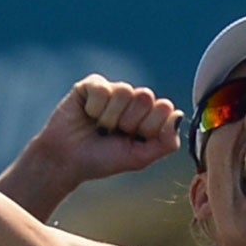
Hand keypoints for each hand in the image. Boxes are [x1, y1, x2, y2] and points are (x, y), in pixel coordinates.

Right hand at [34, 75, 181, 183]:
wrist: (67, 161)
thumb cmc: (103, 160)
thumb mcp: (139, 158)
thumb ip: (166, 142)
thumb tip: (178, 115)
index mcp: (149, 116)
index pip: (165, 107)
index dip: (148, 127)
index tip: (132, 140)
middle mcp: (134, 100)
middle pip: (146, 96)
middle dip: (129, 122)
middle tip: (114, 133)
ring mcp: (114, 90)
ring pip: (124, 92)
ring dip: (110, 117)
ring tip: (100, 126)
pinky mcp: (92, 84)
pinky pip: (103, 89)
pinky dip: (94, 108)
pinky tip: (87, 115)